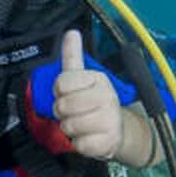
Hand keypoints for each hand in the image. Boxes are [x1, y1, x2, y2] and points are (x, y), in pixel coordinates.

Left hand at [53, 30, 123, 159]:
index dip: (59, 92)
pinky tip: (89, 138)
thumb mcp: (83, 78)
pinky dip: (79, 144)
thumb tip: (71, 31)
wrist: (116, 130)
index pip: (60, 83)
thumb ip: (73, 56)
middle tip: (75, 112)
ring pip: (68, 126)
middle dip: (63, 113)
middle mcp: (107, 97)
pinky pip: (78, 145)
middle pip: (62, 106)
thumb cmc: (93, 103)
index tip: (70, 94)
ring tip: (83, 125)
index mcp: (98, 78)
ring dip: (70, 129)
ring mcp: (110, 120)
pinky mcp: (108, 142)